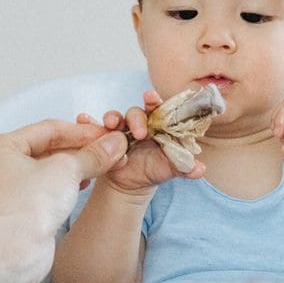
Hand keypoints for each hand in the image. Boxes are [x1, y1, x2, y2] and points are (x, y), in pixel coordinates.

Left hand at [0, 119, 127, 239]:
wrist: (15, 250)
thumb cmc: (23, 208)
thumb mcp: (66, 169)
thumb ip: (92, 154)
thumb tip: (109, 145)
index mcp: (0, 147)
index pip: (48, 129)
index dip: (81, 131)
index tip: (104, 135)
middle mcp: (1, 167)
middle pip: (50, 148)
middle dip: (82, 150)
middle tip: (107, 149)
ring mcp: (12, 191)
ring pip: (51, 170)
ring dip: (79, 167)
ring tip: (103, 164)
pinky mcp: (24, 211)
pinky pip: (50, 189)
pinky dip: (70, 184)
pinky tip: (86, 183)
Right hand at [76, 90, 204, 193]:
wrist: (131, 184)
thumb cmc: (153, 170)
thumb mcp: (169, 169)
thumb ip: (185, 167)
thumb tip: (200, 170)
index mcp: (157, 124)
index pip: (158, 108)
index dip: (155, 100)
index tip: (152, 98)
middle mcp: (138, 123)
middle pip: (136, 111)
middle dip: (136, 117)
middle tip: (140, 131)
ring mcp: (119, 129)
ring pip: (114, 117)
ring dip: (111, 117)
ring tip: (110, 123)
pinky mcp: (103, 137)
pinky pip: (94, 127)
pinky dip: (87, 122)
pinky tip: (83, 119)